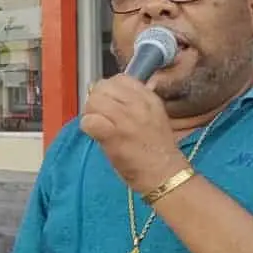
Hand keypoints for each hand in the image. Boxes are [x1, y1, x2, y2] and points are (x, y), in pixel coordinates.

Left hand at [79, 76, 188, 194]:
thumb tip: (107, 94)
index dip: (108, 89)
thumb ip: (134, 102)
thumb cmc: (156, 148)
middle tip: (99, 115)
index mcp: (149, 98)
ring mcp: (125, 119)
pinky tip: (96, 135)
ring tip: (97, 125)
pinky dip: (88, 127)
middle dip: (96, 100)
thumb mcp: (152, 115)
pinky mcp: (113, 135)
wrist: (164, 173)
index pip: (119, 78)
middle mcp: (138, 104)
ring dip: (90, 113)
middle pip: (103, 87)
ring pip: (94, 102)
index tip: (109, 103)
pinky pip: (90, 121)